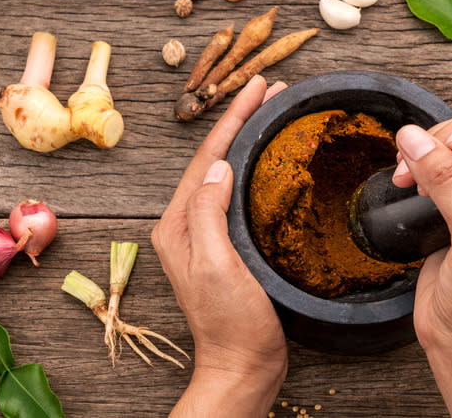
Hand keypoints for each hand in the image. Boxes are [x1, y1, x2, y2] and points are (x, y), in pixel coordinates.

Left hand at [152, 75, 288, 416]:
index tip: (259, 88)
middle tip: (270, 90)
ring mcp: (207, 235)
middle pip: (215, 159)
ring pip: (227, 173)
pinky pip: (239, 194)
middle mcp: (187, 224)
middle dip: (241, 120)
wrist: (243, 365)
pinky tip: (270, 161)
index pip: (207, 157)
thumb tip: (218, 167)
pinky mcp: (227, 245)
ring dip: (248, 140)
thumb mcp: (215, 264)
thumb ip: (208, 212)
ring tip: (272, 113)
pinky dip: (255, 168)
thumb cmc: (232, 322)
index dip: (234, 118)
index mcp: (179, 224)